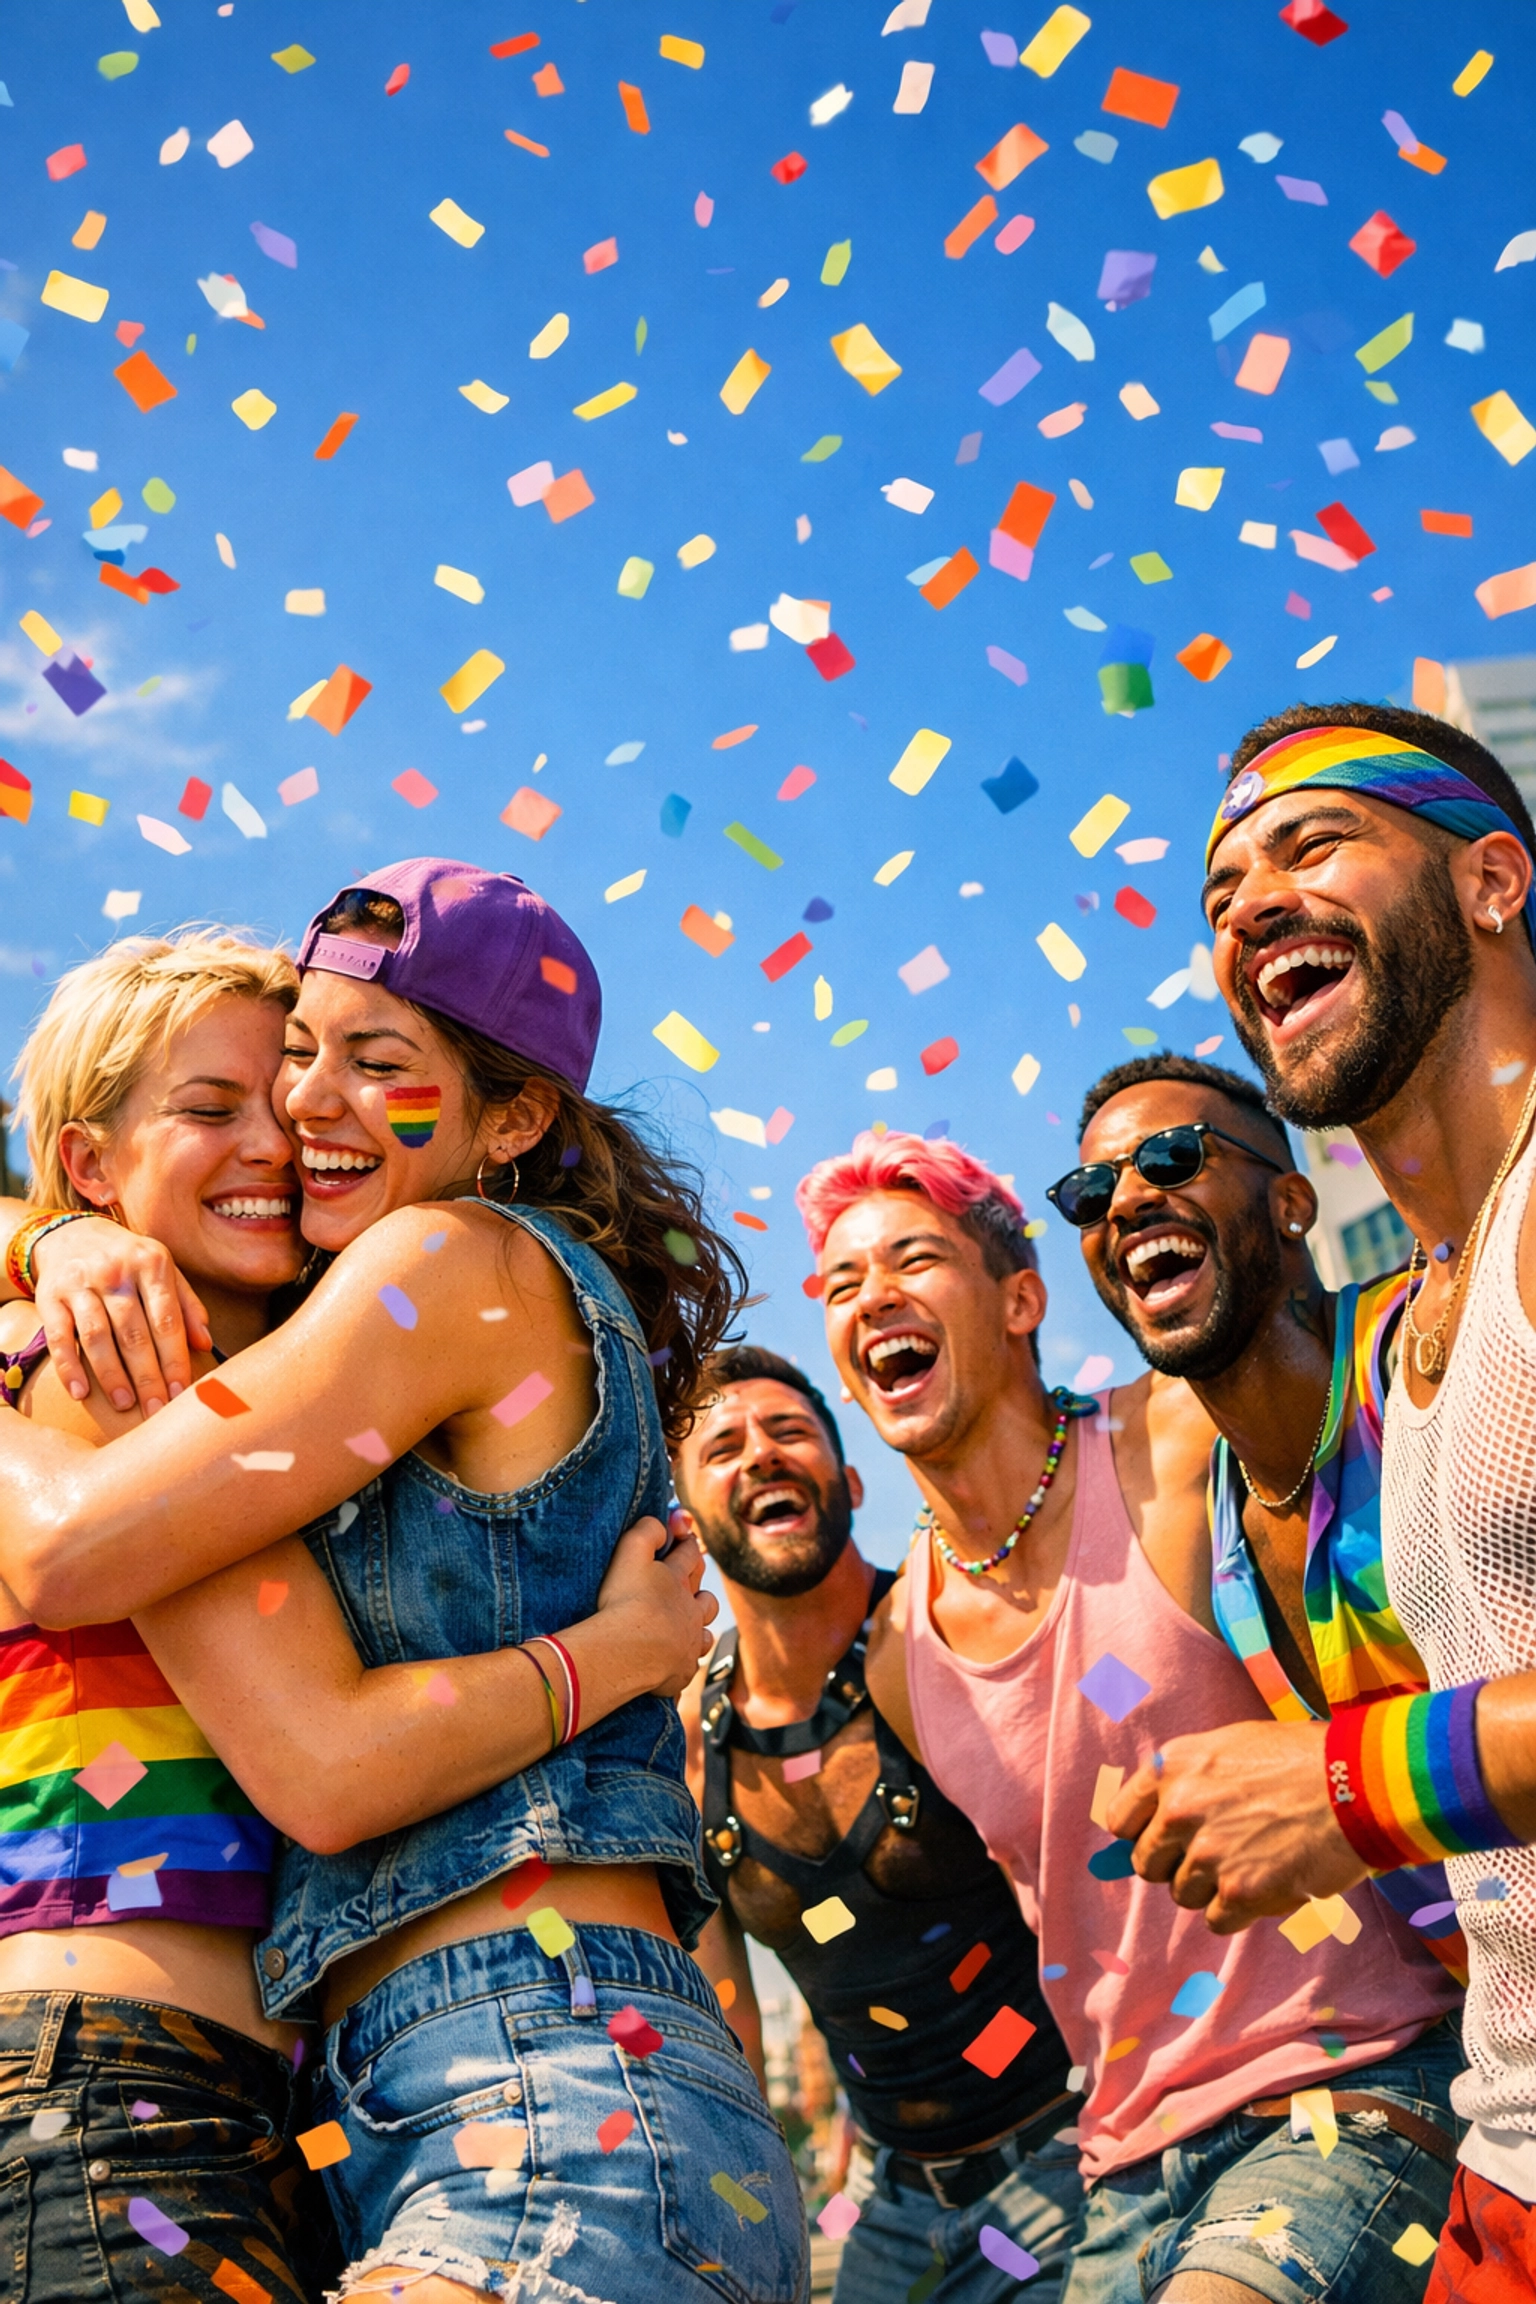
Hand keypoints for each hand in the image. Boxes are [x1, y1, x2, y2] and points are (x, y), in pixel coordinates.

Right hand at [31, 1220, 209, 1415]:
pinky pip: (59, 1337)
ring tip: (125, 1405)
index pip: (167, 1320)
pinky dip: (69, 1367)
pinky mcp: (49, 1296)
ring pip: (98, 1337)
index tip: (181, 1394)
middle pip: (134, 1333)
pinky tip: (81, 1393)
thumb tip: (206, 1344)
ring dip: (112, 1375)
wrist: (71, 1233)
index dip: (175, 1360)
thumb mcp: (162, 1270)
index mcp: (152, 1264)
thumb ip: (186, 1304)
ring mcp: (80, 1283)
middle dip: (147, 1377)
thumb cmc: (129, 1260)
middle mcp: (116, 1271)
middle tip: (156, 1410)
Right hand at [596, 1517, 718, 1700]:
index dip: (687, 1545)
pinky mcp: (683, 1670)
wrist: (625, 1652)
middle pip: (705, 1596)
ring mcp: (690, 1641)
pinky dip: (684, 1660)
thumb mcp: (630, 1552)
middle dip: (698, 1589)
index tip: (685, 1539)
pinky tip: (674, 1661)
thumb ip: (647, 1530)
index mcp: (677, 1580)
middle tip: (687, 1585)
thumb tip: (663, 1523)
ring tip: (685, 1627)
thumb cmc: (624, 1600)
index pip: (689, 1555)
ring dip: (697, 1627)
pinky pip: (690, 1664)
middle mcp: (691, 1610)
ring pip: (704, 1631)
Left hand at [1106, 1719, 1369, 1932]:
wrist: (1358, 1783)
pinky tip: (1265, 1884)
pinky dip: (1238, 1911)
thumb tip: (1160, 1817)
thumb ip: (1188, 1778)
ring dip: (1212, 1888)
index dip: (1142, 1834)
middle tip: (1217, 1855)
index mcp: (1171, 1767)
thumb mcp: (1230, 1745)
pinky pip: (1216, 1920)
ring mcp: (1208, 1854)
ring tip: (1251, 1863)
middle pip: (1148, 1865)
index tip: (1164, 1840)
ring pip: (1183, 1894)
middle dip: (1177, 1865)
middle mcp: (1179, 1810)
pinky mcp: (1240, 1892)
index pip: (1120, 1821)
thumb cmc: (1302, 1757)